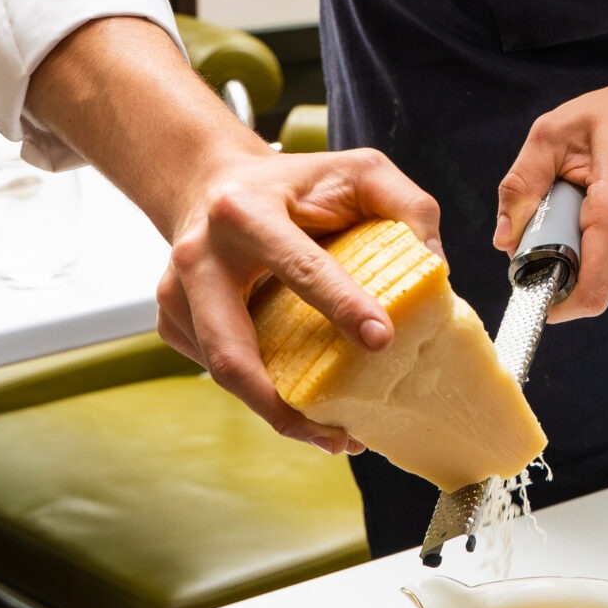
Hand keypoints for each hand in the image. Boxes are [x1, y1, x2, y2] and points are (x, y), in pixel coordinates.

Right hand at [160, 145, 442, 450]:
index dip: (341, 305)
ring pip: (222, 372)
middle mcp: (199, 256)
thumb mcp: (358, 171)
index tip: (381, 340)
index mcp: (246, 213)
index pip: (300, 267)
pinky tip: (297, 399)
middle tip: (338, 436)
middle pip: (231, 351)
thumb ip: (407, 205)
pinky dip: (258, 391)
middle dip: (279, 403)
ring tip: (331, 434)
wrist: (209, 180)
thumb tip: (435, 267)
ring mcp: (176, 293)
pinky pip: (216, 368)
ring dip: (275, 411)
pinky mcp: (172, 320)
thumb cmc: (293, 182)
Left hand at [494, 68, 607, 320]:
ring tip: (574, 191)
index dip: (549, 302)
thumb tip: (503, 240)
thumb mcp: (554, 132)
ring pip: (584, 268)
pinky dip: (580, 236)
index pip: (589, 294)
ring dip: (563, 240)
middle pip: (576, 279)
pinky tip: (589, 199)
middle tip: (546, 204)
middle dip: (546, 253)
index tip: (522, 281)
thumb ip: (521, 185)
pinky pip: (597, 256)